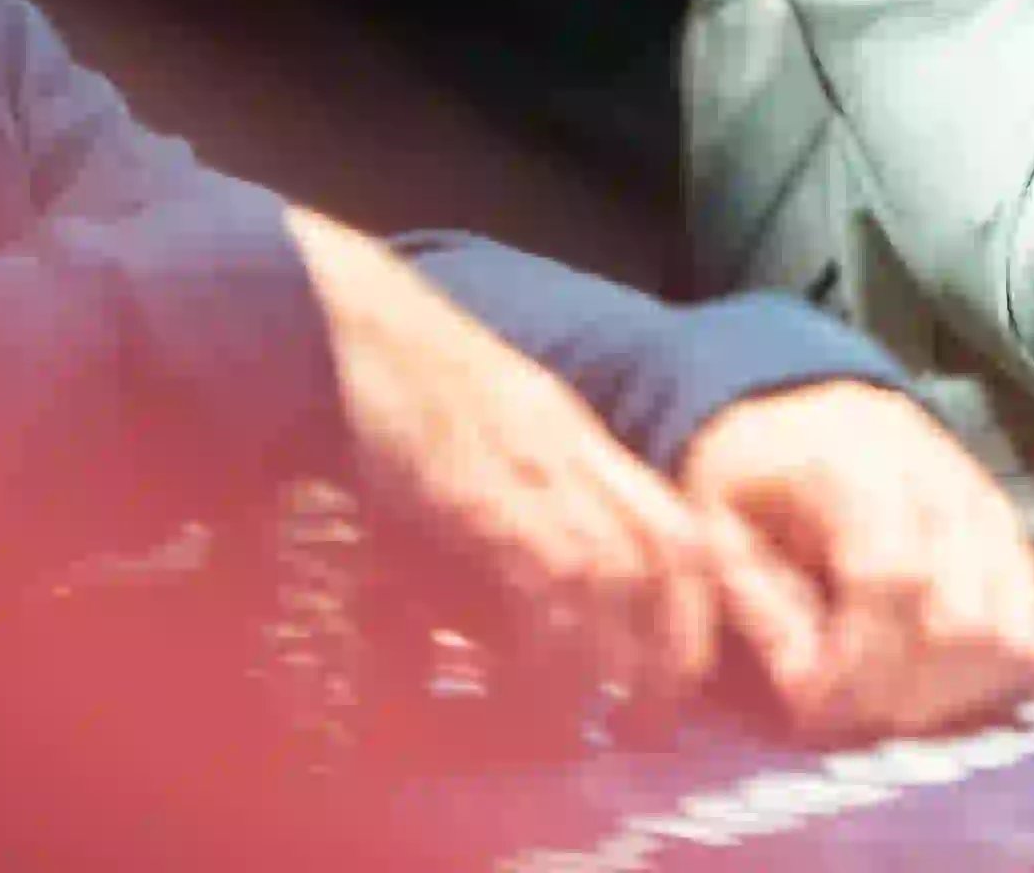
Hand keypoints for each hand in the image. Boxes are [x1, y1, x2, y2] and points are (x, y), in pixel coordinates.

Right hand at [285, 211, 729, 713]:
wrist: (339, 316)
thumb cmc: (385, 384)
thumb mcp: (469, 449)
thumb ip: (498, 519)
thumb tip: (497, 619)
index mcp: (576, 434)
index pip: (675, 519)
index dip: (694, 599)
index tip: (682, 666)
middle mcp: (573, 445)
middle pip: (670, 547)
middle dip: (676, 638)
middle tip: (656, 714)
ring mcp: (534, 460)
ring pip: (618, 569)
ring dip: (616, 653)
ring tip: (598, 718)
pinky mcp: (483, 486)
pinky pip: (547, 574)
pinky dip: (550, 640)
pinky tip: (531, 686)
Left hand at [678, 381, 1033, 743]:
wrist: (810, 413)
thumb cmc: (756, 476)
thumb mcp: (714, 517)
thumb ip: (753, 594)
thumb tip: (807, 677)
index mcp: (859, 460)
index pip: (889, 576)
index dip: (856, 659)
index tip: (812, 701)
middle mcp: (943, 479)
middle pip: (959, 619)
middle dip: (898, 689)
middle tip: (849, 710)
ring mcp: (993, 513)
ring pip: (1009, 632)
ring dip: (947, 692)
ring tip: (893, 699)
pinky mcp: (1020, 547)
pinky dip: (998, 678)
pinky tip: (942, 681)